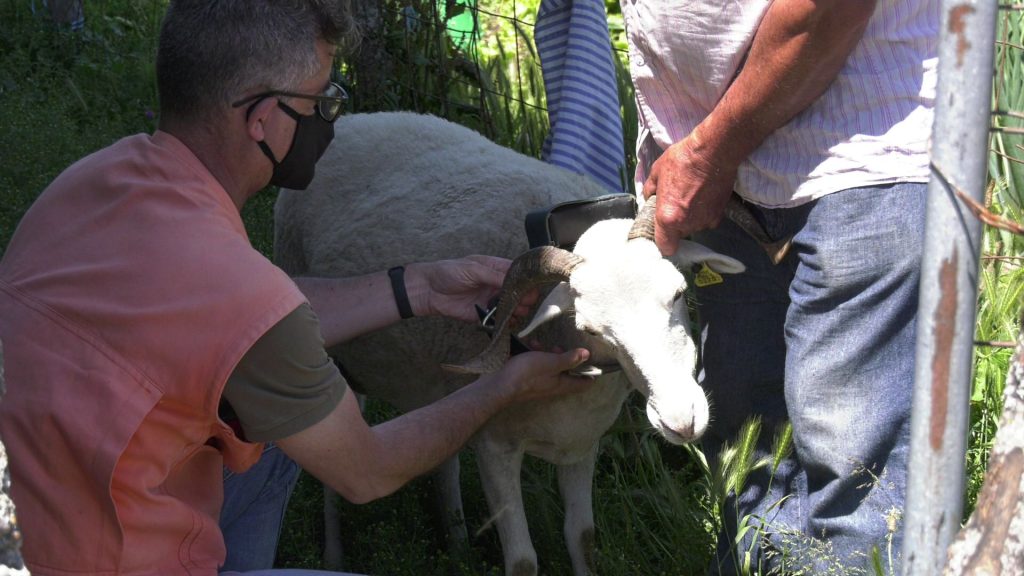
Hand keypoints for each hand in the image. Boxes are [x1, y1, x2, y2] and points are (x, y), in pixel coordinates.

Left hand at [409, 256, 538, 323]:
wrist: (428, 290)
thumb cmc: (448, 272)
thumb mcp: (472, 269)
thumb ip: (493, 275)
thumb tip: (513, 281)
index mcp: (495, 268)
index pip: (517, 274)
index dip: (526, 281)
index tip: (532, 288)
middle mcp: (495, 284)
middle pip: (517, 292)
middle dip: (524, 297)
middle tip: (525, 302)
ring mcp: (490, 299)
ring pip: (511, 306)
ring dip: (517, 310)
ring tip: (518, 312)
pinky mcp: (483, 313)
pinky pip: (499, 319)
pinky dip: (506, 321)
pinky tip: (510, 322)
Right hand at [490, 348, 593, 402]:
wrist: (499, 385)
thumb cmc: (527, 374)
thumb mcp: (551, 362)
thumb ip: (569, 359)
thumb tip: (587, 355)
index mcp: (563, 384)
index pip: (585, 383)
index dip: (592, 372)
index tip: (593, 358)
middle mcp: (553, 386)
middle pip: (568, 373)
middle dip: (566, 358)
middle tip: (561, 347)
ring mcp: (540, 383)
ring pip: (551, 367)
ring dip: (549, 355)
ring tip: (540, 344)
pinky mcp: (528, 378)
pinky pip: (537, 366)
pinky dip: (536, 356)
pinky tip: (528, 346)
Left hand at [643, 133, 736, 254]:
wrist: (714, 152)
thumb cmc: (682, 160)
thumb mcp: (657, 172)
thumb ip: (650, 190)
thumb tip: (649, 198)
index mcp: (667, 218)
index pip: (665, 247)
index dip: (663, 242)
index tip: (662, 231)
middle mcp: (687, 224)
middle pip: (679, 235)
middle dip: (676, 224)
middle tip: (675, 204)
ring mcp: (704, 221)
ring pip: (694, 227)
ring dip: (691, 217)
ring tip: (690, 196)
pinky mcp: (719, 215)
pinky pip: (707, 220)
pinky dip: (705, 213)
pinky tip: (703, 197)